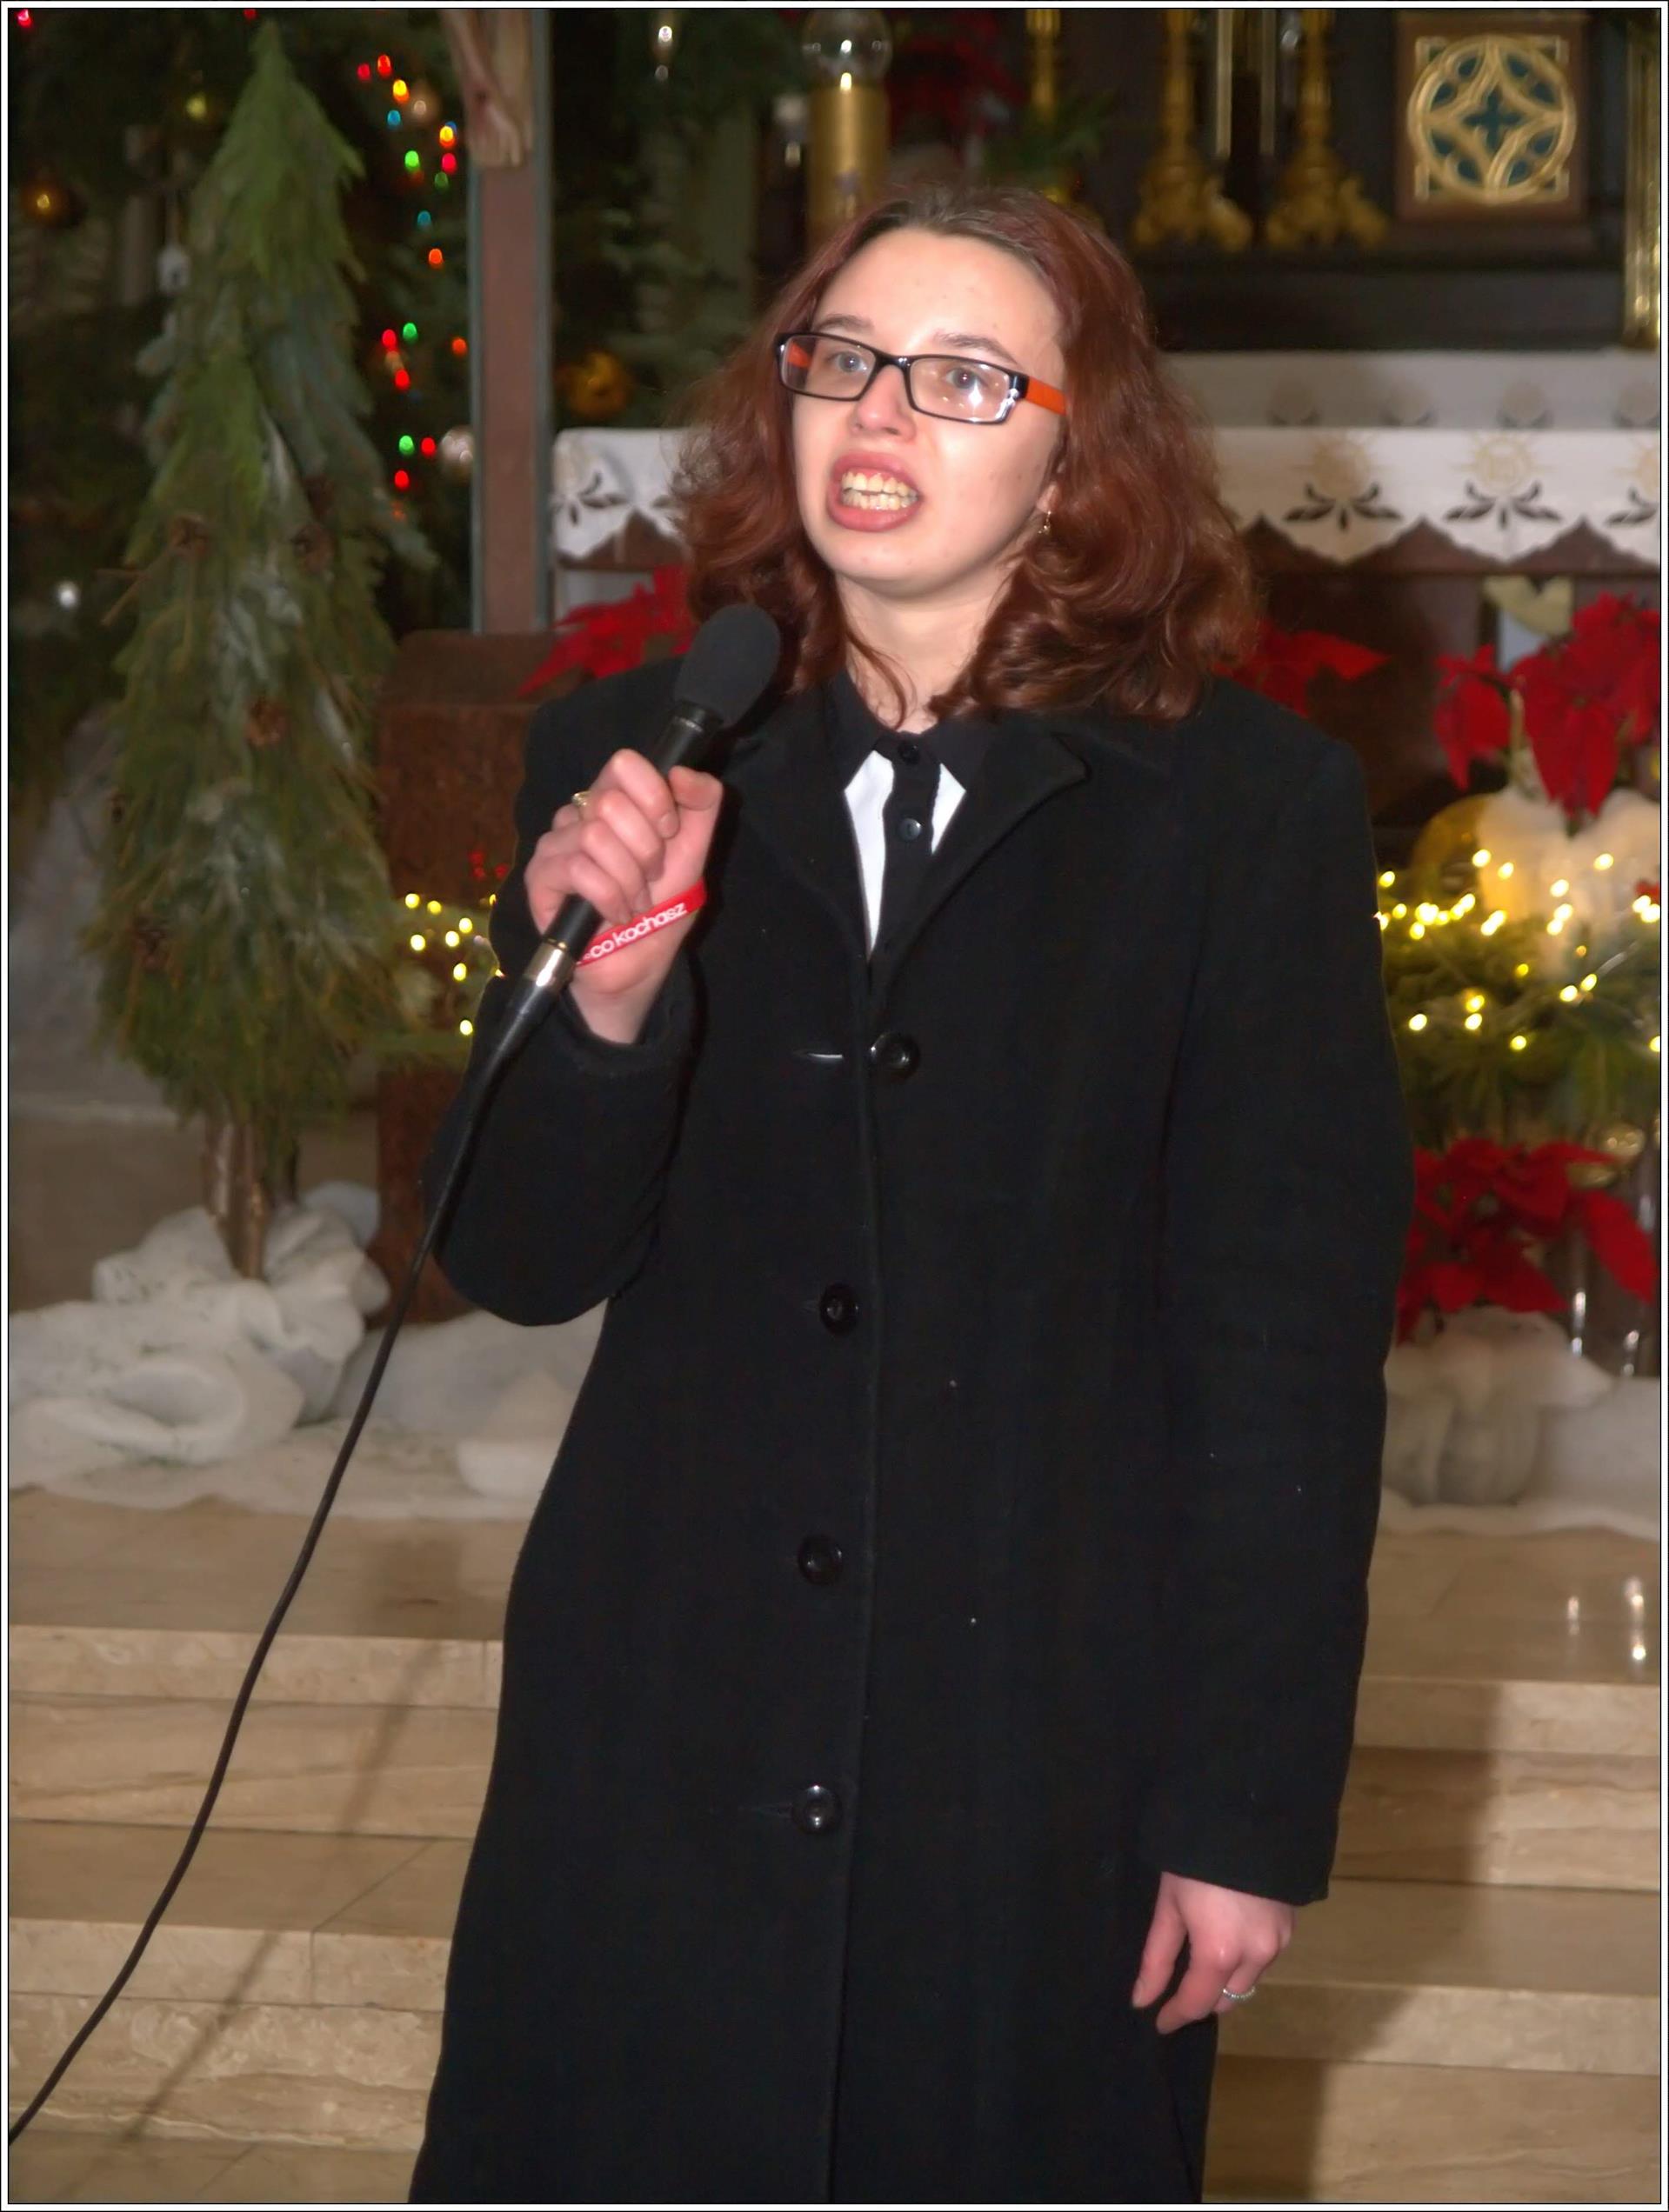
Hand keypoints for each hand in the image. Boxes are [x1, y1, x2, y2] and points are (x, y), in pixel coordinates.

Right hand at [526, 748, 724, 1033]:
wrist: (639, 965)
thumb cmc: (660, 908)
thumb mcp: (694, 850)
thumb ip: (702, 802)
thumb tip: (681, 771)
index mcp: (614, 799)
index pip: (624, 763)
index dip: (653, 796)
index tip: (669, 831)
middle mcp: (579, 815)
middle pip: (611, 802)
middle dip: (646, 850)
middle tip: (650, 878)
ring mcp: (554, 845)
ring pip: (594, 837)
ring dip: (628, 880)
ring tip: (635, 902)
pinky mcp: (539, 878)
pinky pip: (577, 870)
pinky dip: (609, 898)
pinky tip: (615, 915)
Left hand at [1130, 1871, 1293, 2032]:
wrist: (1245, 1818)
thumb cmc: (1194, 1860)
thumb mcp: (1169, 1906)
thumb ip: (1157, 1958)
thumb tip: (1142, 1999)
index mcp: (1219, 1954)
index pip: (1198, 2003)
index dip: (1177, 2016)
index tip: (1160, 2023)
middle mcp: (1254, 1956)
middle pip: (1227, 1998)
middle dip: (1203, 1999)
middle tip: (1179, 1988)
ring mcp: (1277, 1943)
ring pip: (1247, 1979)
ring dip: (1226, 1978)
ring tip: (1203, 1955)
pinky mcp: (1289, 1927)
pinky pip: (1263, 1958)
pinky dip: (1245, 1958)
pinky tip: (1229, 1936)